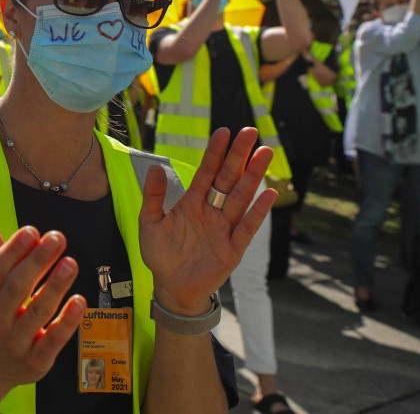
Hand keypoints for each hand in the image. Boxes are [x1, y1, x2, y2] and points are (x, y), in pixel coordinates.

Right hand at [0, 227, 84, 393]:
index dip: (13, 250)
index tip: (32, 232)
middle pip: (16, 288)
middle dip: (37, 261)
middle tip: (56, 238)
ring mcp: (14, 344)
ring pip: (37, 311)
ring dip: (55, 286)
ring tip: (70, 262)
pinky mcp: (35, 362)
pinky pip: (53, 340)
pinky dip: (67, 321)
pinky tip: (79, 300)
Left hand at [139, 127, 276, 313]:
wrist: (171, 288)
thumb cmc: (161, 255)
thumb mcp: (150, 223)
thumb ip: (154, 197)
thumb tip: (156, 167)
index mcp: (192, 203)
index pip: (206, 172)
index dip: (215, 153)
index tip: (223, 132)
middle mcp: (211, 211)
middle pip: (228, 179)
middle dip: (238, 156)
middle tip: (250, 132)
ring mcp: (224, 228)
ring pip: (241, 197)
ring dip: (253, 176)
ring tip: (264, 153)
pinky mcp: (233, 248)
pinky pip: (247, 227)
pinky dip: (258, 211)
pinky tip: (269, 193)